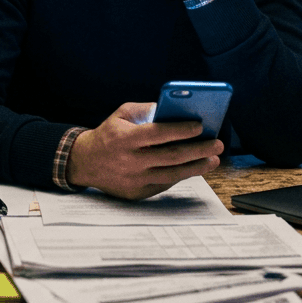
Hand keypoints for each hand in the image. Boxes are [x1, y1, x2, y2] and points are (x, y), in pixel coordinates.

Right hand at [65, 102, 224, 199]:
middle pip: (171, 156)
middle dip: (198, 150)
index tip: (200, 126)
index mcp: (125, 138)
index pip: (158, 133)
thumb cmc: (108, 135)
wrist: (85, 163)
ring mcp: (134, 179)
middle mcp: (130, 160)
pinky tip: (194, 168)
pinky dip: (181, 175)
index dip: (180, 130)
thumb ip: (145, 110)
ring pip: (172, 174)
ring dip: (196, 167)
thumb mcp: (121, 114)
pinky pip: (165, 184)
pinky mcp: (137, 192)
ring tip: (213, 159)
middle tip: (217, 144)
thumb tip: (173, 110)